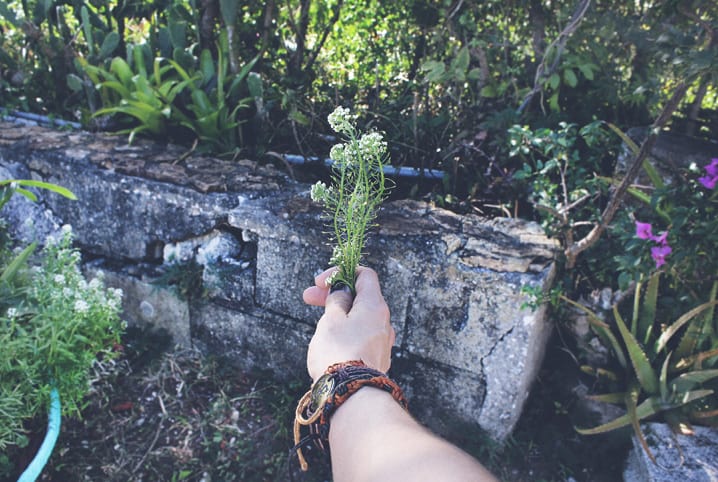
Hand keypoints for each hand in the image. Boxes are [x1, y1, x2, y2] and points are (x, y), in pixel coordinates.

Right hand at [303, 266, 395, 381]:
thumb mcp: (331, 320)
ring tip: (319, 325)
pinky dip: (347, 332)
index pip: (365, 276)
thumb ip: (337, 301)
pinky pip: (362, 336)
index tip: (321, 282)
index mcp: (375, 306)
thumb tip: (343, 293)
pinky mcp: (377, 359)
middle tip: (308, 297)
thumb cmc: (339, 353)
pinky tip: (331, 342)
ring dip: (339, 314)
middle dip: (334, 295)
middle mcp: (384, 322)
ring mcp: (382, 342)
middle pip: (361, 298)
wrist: (352, 396)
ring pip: (360, 319)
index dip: (342, 273)